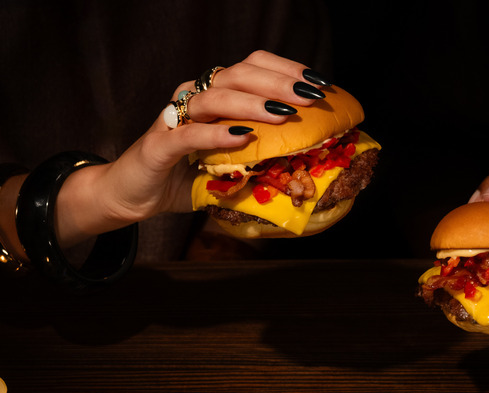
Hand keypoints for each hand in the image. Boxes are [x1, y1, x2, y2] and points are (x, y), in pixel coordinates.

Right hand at [54, 51, 327, 245]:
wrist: (133, 195)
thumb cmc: (187, 175)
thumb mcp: (233, 161)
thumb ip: (263, 153)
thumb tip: (313, 159)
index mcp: (215, 94)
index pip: (252, 66)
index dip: (287, 69)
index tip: (320, 83)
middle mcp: (194, 97)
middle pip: (238, 74)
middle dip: (278, 82)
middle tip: (309, 96)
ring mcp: (174, 118)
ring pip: (214, 98)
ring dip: (252, 103)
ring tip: (282, 114)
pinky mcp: (158, 144)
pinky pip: (189, 135)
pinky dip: (216, 134)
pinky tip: (242, 137)